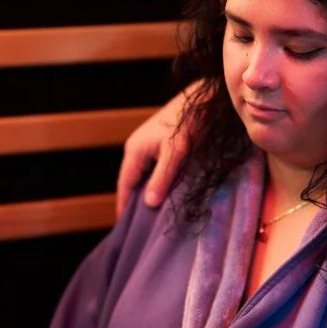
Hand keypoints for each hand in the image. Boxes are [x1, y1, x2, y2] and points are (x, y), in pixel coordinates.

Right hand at [116, 90, 196, 217]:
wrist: (202, 99)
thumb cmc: (188, 123)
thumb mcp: (176, 152)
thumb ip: (162, 177)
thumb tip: (149, 204)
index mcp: (134, 150)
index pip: (124, 185)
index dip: (124, 206)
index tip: (125, 228)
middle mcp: (137, 149)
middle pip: (131, 182)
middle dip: (133, 203)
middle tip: (138, 228)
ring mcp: (147, 147)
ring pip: (142, 177)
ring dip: (145, 194)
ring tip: (150, 218)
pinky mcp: (159, 146)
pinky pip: (152, 171)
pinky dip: (154, 185)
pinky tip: (162, 196)